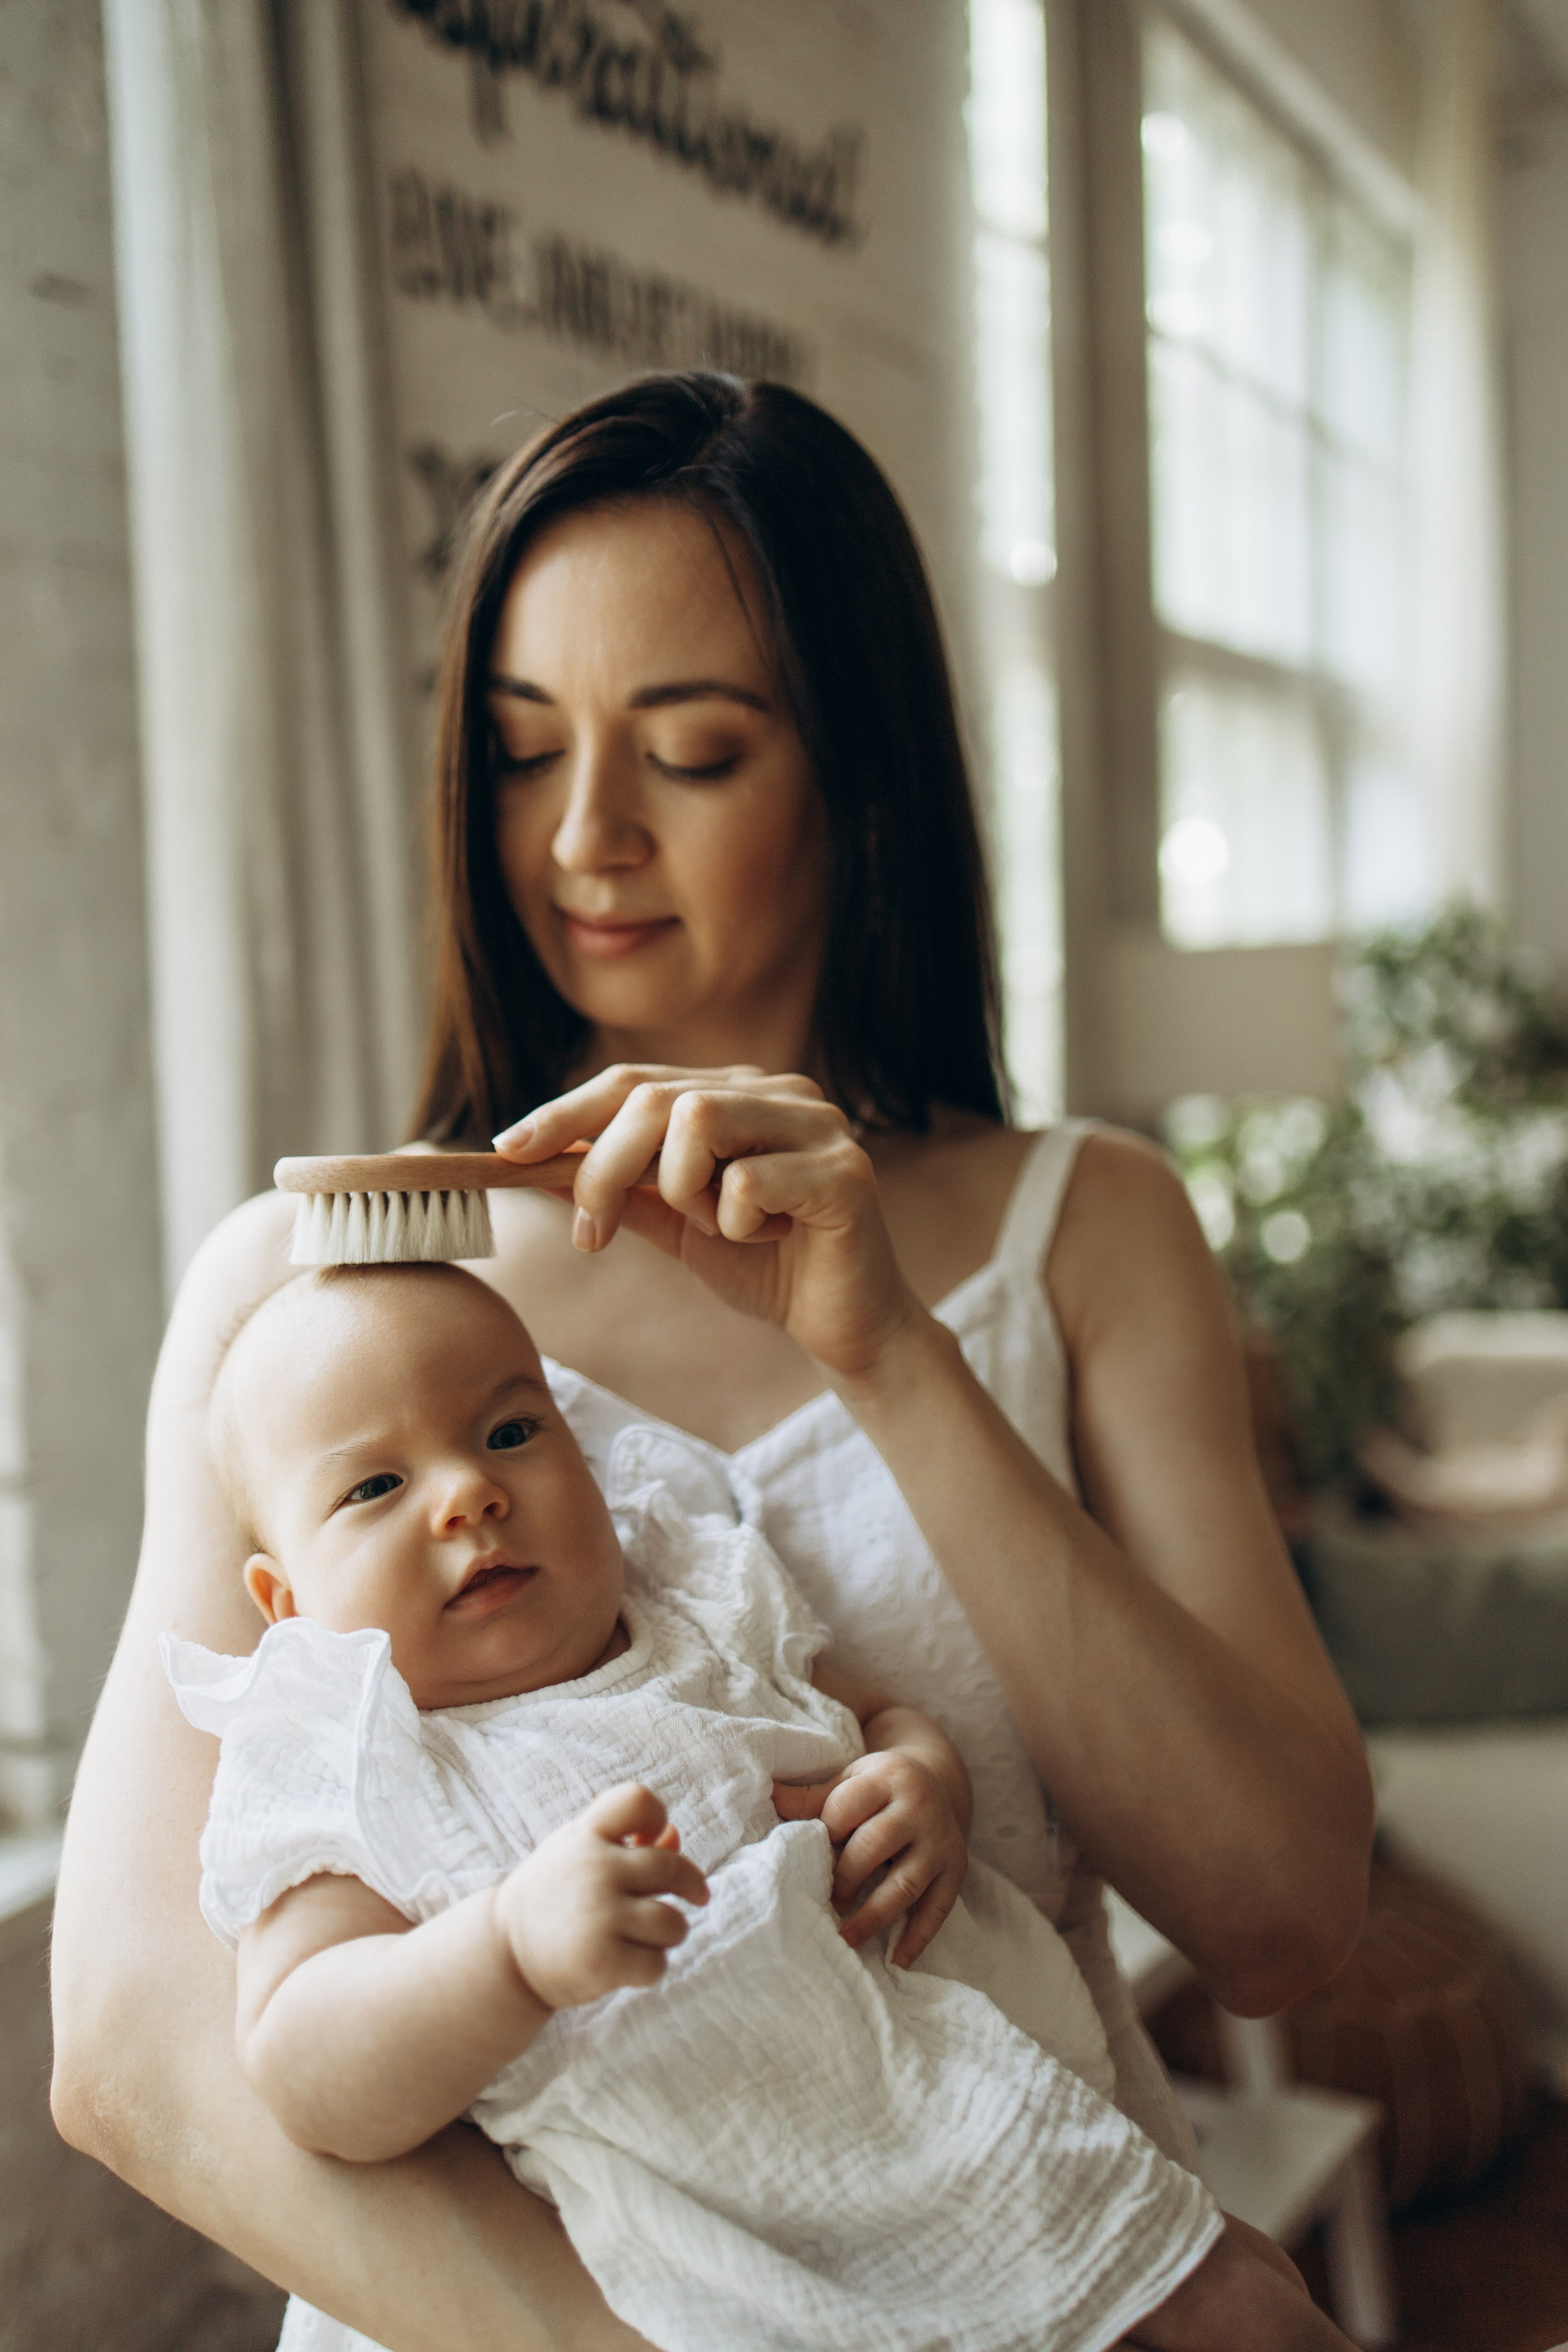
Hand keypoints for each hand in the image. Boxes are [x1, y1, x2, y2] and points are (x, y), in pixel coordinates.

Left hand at [492, 1064, 920, 1380]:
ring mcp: (818, 1124)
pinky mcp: (845, 1171)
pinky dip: (733, 1224)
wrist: (842, 1327)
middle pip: (653, 1097)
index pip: (632, 1081)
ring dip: (679, 1191)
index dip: (565, 1112)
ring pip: (697, 1120)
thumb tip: (531, 1166)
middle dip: (603, 1167)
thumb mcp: (671, 1222)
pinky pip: (747, 1182)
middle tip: (591, 1234)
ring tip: (711, 1229)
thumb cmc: (761, 1267)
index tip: (507, 1151)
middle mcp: (780, 1090)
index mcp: (738, 1091)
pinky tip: (766, 1241)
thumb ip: (617, 1188)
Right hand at [495, 1783, 708, 2010]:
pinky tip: (630, 1965)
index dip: (656, 1814)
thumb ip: (628, 1845)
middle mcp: (594, 1869)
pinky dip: (651, 1968)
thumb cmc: (555, 1898)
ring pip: (671, 1923)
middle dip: (692, 1885)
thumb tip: (675, 1834)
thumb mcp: (581, 1858)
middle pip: (671, 1868)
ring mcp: (598, 1914)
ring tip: (652, 1937)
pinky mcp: (601, 1959)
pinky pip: (656, 1964)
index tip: (656, 1836)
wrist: (505, 1953)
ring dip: (671, 1933)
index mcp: (587, 1836)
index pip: (635, 1800)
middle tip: (698, 1897)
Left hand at [772, 1751, 967, 1966]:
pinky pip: (939, 1908)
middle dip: (846, 1877)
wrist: (937, 1780)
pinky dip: (918, 1937)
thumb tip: (768, 1792)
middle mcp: (919, 1807)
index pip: (848, 1807)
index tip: (810, 1853)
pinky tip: (896, 1961)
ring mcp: (941, 1841)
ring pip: (907, 1882)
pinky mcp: (956, 1869)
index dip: (825, 1832)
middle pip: (877, 1843)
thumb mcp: (850, 1780)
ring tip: (845, 1939)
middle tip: (825, 1902)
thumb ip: (812, 1796)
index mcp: (887, 1779)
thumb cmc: (879, 1786)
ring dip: (874, 1915)